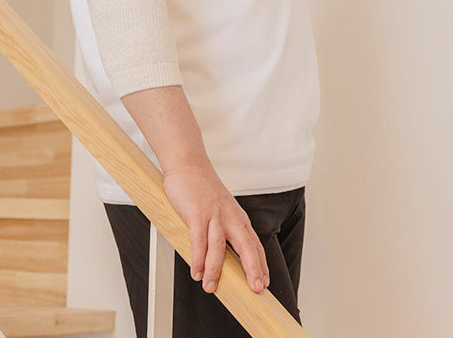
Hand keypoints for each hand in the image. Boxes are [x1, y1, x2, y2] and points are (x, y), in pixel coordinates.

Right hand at [162, 164, 269, 295]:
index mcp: (237, 217)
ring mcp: (214, 215)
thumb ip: (223, 228)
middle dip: (253, 269)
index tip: (265, 282)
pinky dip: (197, 258)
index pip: (254, 244)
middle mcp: (230, 216)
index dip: (261, 264)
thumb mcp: (220, 207)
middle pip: (246, 246)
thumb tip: (220, 255)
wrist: (188, 163)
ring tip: (210, 288)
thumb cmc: (202, 188)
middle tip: (256, 289)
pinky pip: (199, 240)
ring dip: (215, 270)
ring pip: (220, 247)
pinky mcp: (197, 213)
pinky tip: (195, 271)